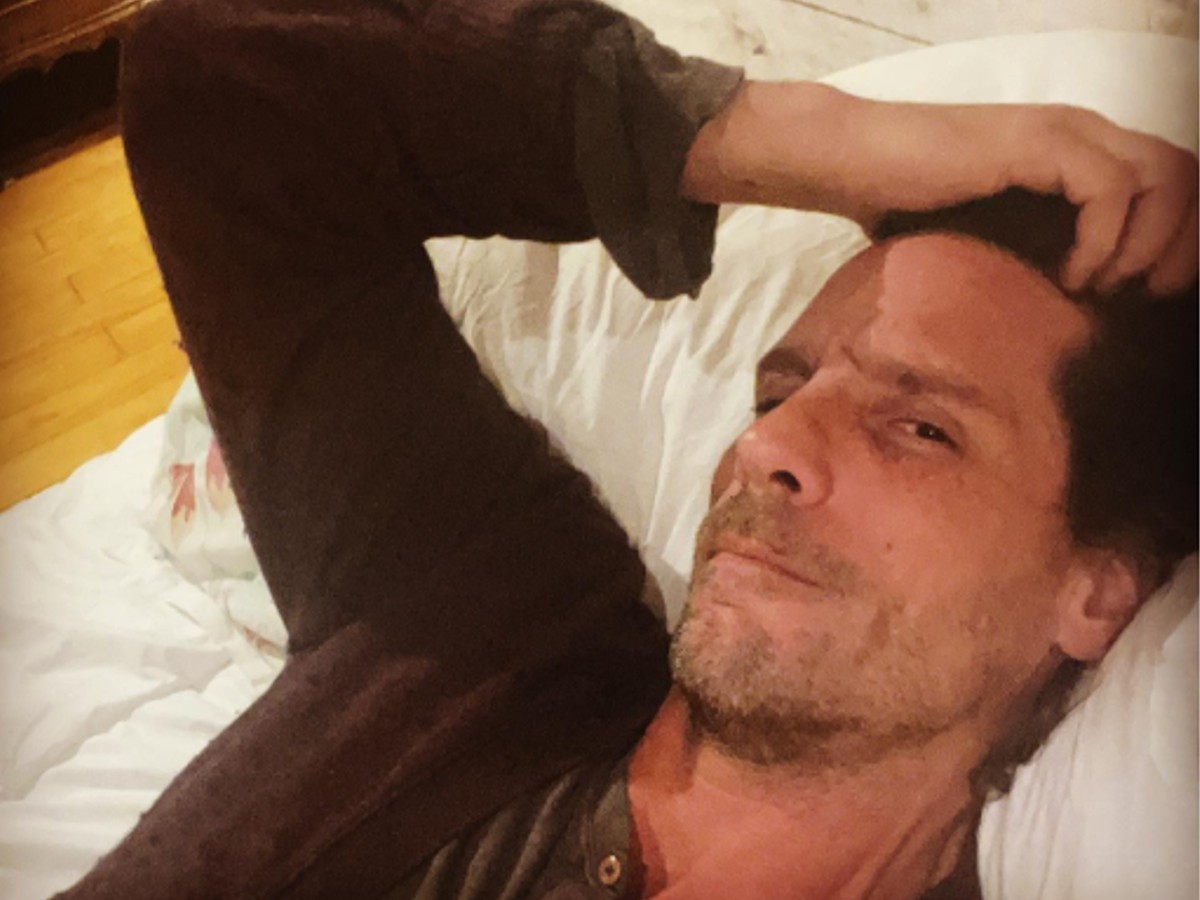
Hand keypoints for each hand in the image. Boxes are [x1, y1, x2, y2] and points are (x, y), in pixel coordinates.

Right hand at [681, 81, 1197, 294]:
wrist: (851, 163)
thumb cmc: (902, 204)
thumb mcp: (985, 237)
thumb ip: (1028, 252)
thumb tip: (1059, 313)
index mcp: (1075, 152)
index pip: (1169, 183)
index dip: (1175, 241)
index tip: (1142, 296)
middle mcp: (1082, 133)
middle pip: (1184, 178)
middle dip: (1179, 246)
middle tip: (1142, 297)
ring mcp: (1064, 133)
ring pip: (1164, 178)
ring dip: (1144, 245)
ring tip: (1098, 287)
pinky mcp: (1039, 143)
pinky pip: (1110, 189)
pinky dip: (1100, 241)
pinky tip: (1065, 274)